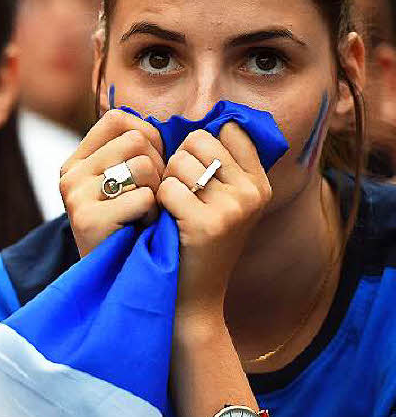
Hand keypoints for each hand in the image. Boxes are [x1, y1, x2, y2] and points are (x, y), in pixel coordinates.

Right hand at [59, 109, 164, 256]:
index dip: (147, 136)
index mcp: (76, 161)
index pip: (118, 120)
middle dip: (158, 167)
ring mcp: (76, 196)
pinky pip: (143, 197)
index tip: (152, 163)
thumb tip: (166, 124)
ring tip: (146, 213)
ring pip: (143, 166)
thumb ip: (132, 153)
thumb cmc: (129, 227)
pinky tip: (142, 228)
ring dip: (157, 192)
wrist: (112, 280)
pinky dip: (153, 214)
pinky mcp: (88, 220)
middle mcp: (71, 174)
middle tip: (152, 196)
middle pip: (136, 140)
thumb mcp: (121, 184)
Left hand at [157, 123, 270, 319]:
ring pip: (180, 162)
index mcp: (259, 182)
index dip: (196, 147)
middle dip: (176, 163)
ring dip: (164, 183)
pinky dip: (156, 203)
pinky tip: (164, 223)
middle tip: (176, 196)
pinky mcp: (209, 224)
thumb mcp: (218, 201)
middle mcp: (254, 192)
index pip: (226, 130)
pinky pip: (167, 188)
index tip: (192, 176)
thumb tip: (210, 116)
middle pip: (198, 141)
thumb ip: (218, 163)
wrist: (190, 300)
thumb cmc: (193, 243)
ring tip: (171, 212)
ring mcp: (235, 208)